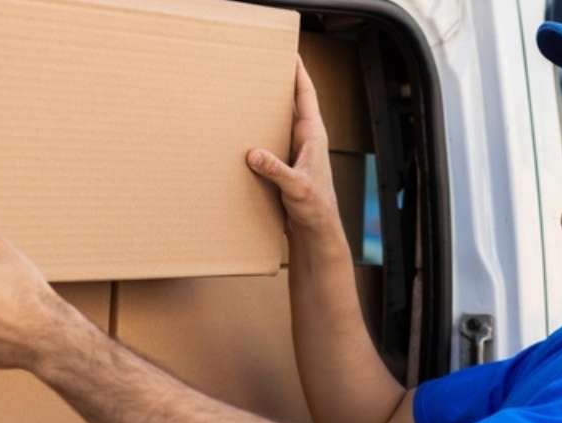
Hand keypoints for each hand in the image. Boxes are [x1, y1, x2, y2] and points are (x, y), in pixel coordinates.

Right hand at [245, 58, 340, 234]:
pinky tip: (245, 129)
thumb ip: (276, 170)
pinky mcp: (286, 163)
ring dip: (268, 107)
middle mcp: (306, 138)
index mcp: (313, 136)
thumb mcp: (296, 188)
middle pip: (293, 102)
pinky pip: (272, 139)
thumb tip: (253, 154)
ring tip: (249, 91)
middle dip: (280, 83)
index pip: (306, 95)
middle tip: (262, 64)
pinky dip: (260, 130)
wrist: (316, 230)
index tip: (289, 52)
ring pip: (281, 120)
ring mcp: (296, 150)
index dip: (299, 73)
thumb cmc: (315, 208)